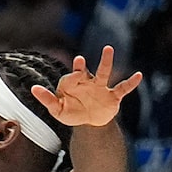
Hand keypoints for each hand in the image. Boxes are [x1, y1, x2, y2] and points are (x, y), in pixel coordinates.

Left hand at [28, 47, 144, 128]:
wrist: (89, 123)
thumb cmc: (72, 113)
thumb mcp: (57, 110)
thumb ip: (47, 99)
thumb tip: (33, 88)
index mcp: (73, 84)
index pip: (71, 77)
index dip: (72, 77)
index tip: (74, 78)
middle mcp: (87, 82)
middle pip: (85, 71)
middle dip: (82, 66)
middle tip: (79, 60)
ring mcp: (101, 88)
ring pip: (103, 72)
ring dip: (106, 61)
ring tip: (108, 48)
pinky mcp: (113, 96)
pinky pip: (123, 88)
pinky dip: (131, 83)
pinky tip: (139, 75)